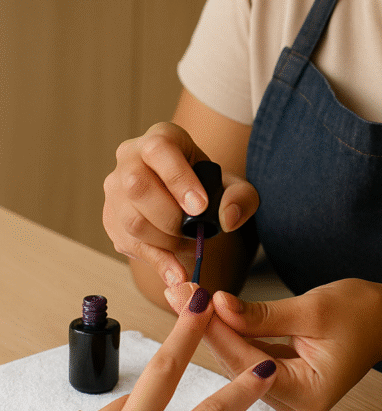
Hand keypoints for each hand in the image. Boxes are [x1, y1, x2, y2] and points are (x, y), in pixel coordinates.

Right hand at [103, 121, 258, 286]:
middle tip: (195, 232)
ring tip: (189, 244)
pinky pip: (128, 242)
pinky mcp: (111, 218)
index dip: (178, 179)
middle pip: (136, 186)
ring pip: (130, 219)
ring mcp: (115, 189)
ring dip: (165, 241)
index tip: (200, 207)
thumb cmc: (207, 185)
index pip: (159, 150)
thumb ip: (241, 197)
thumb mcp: (233, 185)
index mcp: (160, 138)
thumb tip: (226, 218)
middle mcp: (129, 158)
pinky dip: (155, 261)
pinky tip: (175, 272)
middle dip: (170, 216)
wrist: (186, 198)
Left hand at [165, 278, 381, 410]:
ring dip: (218, 327)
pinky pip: (253, 357)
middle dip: (209, 325)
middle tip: (178, 291)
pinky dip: (236, 332)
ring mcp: (289, 398)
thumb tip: (217, 306)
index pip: (246, 361)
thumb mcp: (312, 309)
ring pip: (242, 360)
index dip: (215, 328)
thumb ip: (262, 315)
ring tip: (186, 295)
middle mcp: (294, 407)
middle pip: (238, 364)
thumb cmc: (363, 312)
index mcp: (306, 395)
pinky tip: (210, 309)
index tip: (188, 298)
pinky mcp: (285, 384)